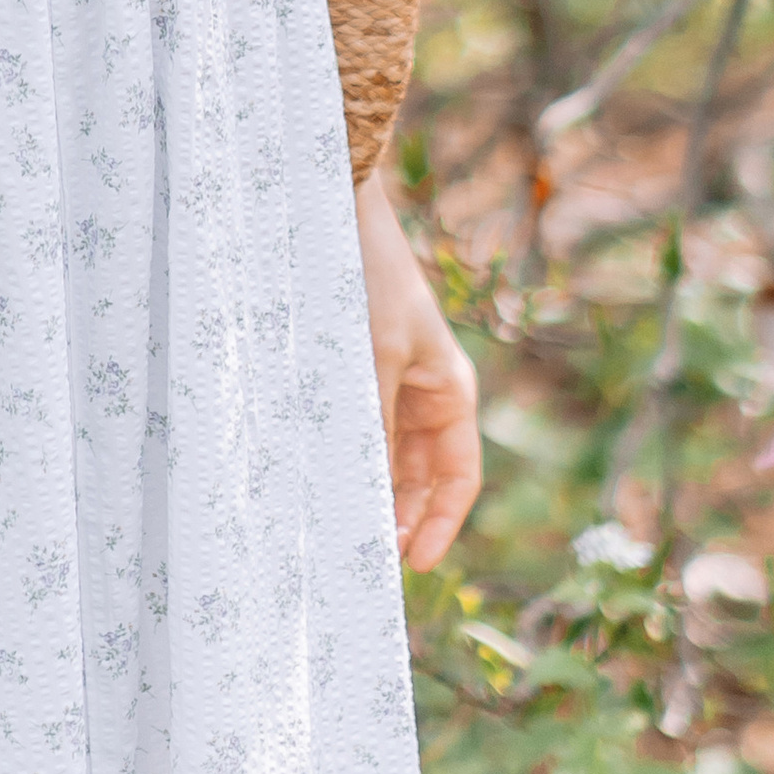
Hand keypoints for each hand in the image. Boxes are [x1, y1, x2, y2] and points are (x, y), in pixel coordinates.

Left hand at [355, 167, 480, 572]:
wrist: (331, 206)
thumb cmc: (365, 278)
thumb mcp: (372, 362)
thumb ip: (370, 432)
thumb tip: (363, 501)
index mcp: (449, 391)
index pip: (458, 478)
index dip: (440, 525)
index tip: (413, 567)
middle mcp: (424, 391)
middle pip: (418, 477)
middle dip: (396, 519)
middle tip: (361, 561)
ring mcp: (389, 380)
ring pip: (384, 458)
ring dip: (365, 492)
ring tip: (334, 529)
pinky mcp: (353, 369)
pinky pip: (356, 428)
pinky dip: (343, 457)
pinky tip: (315, 479)